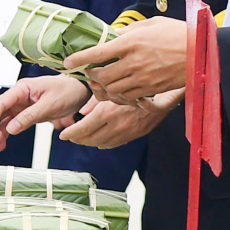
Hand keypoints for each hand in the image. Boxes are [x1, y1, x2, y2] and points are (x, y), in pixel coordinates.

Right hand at [0, 75, 90, 150]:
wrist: (80, 90)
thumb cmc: (67, 92)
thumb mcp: (50, 106)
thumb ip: (30, 117)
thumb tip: (10, 129)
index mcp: (22, 88)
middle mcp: (18, 94)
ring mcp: (20, 103)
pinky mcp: (24, 111)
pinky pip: (8, 121)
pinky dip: (3, 132)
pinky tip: (3, 143)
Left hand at [59, 90, 177, 148]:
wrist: (166, 96)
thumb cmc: (135, 86)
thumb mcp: (113, 88)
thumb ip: (96, 100)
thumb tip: (82, 111)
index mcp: (108, 112)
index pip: (84, 128)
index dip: (71, 133)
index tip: (63, 135)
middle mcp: (115, 126)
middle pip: (91, 138)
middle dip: (78, 139)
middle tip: (69, 137)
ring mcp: (126, 133)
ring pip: (102, 143)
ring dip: (90, 142)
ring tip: (81, 140)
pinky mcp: (135, 135)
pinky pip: (115, 144)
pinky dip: (104, 144)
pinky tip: (100, 142)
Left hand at [66, 17, 187, 104]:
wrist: (201, 53)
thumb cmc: (177, 33)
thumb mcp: (150, 24)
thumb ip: (128, 31)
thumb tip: (111, 36)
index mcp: (131, 42)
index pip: (96, 53)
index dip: (78, 59)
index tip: (67, 63)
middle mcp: (133, 62)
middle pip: (100, 75)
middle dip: (90, 76)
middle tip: (87, 72)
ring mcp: (142, 79)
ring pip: (111, 90)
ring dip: (102, 87)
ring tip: (101, 82)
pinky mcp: (151, 90)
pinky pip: (127, 98)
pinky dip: (118, 96)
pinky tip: (118, 89)